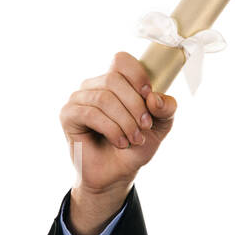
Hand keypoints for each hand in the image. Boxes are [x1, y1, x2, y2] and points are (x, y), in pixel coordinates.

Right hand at [59, 52, 177, 234]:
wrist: (118, 173)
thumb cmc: (136, 146)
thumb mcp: (160, 127)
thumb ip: (166, 109)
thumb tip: (154, 98)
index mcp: (117, 82)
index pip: (121, 60)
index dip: (137, 75)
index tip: (149, 97)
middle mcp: (95, 86)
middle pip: (114, 79)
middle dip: (135, 106)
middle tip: (145, 128)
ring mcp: (79, 99)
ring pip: (104, 98)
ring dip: (125, 122)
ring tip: (134, 139)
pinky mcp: (68, 115)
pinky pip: (90, 114)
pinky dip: (111, 130)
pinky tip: (120, 142)